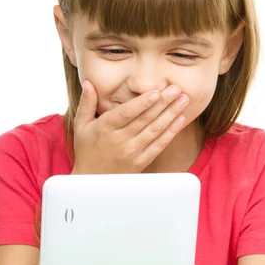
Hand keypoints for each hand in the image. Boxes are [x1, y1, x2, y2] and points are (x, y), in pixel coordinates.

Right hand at [71, 80, 189, 173]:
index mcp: (105, 127)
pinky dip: (171, 132)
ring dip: (171, 114)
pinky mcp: (141, 162)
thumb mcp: (81, 126)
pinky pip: (159, 145)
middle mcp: (119, 140)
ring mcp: (131, 152)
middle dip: (163, 103)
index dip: (142, 103)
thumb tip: (89, 83)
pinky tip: (180, 120)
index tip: (157, 92)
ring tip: (184, 100)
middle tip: (177, 89)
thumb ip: (86, 103)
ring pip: (155, 130)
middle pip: (145, 119)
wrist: (92, 181)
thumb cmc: (87, 150)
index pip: (126, 113)